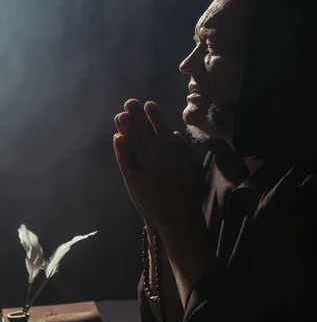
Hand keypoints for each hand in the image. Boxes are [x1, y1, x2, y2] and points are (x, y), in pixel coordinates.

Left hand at [113, 99, 205, 230]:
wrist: (179, 218)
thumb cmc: (190, 193)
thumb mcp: (195, 168)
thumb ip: (185, 149)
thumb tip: (173, 132)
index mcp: (175, 153)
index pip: (162, 129)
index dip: (154, 116)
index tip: (148, 104)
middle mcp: (159, 157)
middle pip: (145, 132)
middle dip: (137, 116)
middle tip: (130, 103)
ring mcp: (146, 168)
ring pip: (134, 144)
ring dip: (127, 128)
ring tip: (121, 115)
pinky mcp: (134, 180)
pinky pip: (126, 162)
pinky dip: (121, 150)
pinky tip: (117, 138)